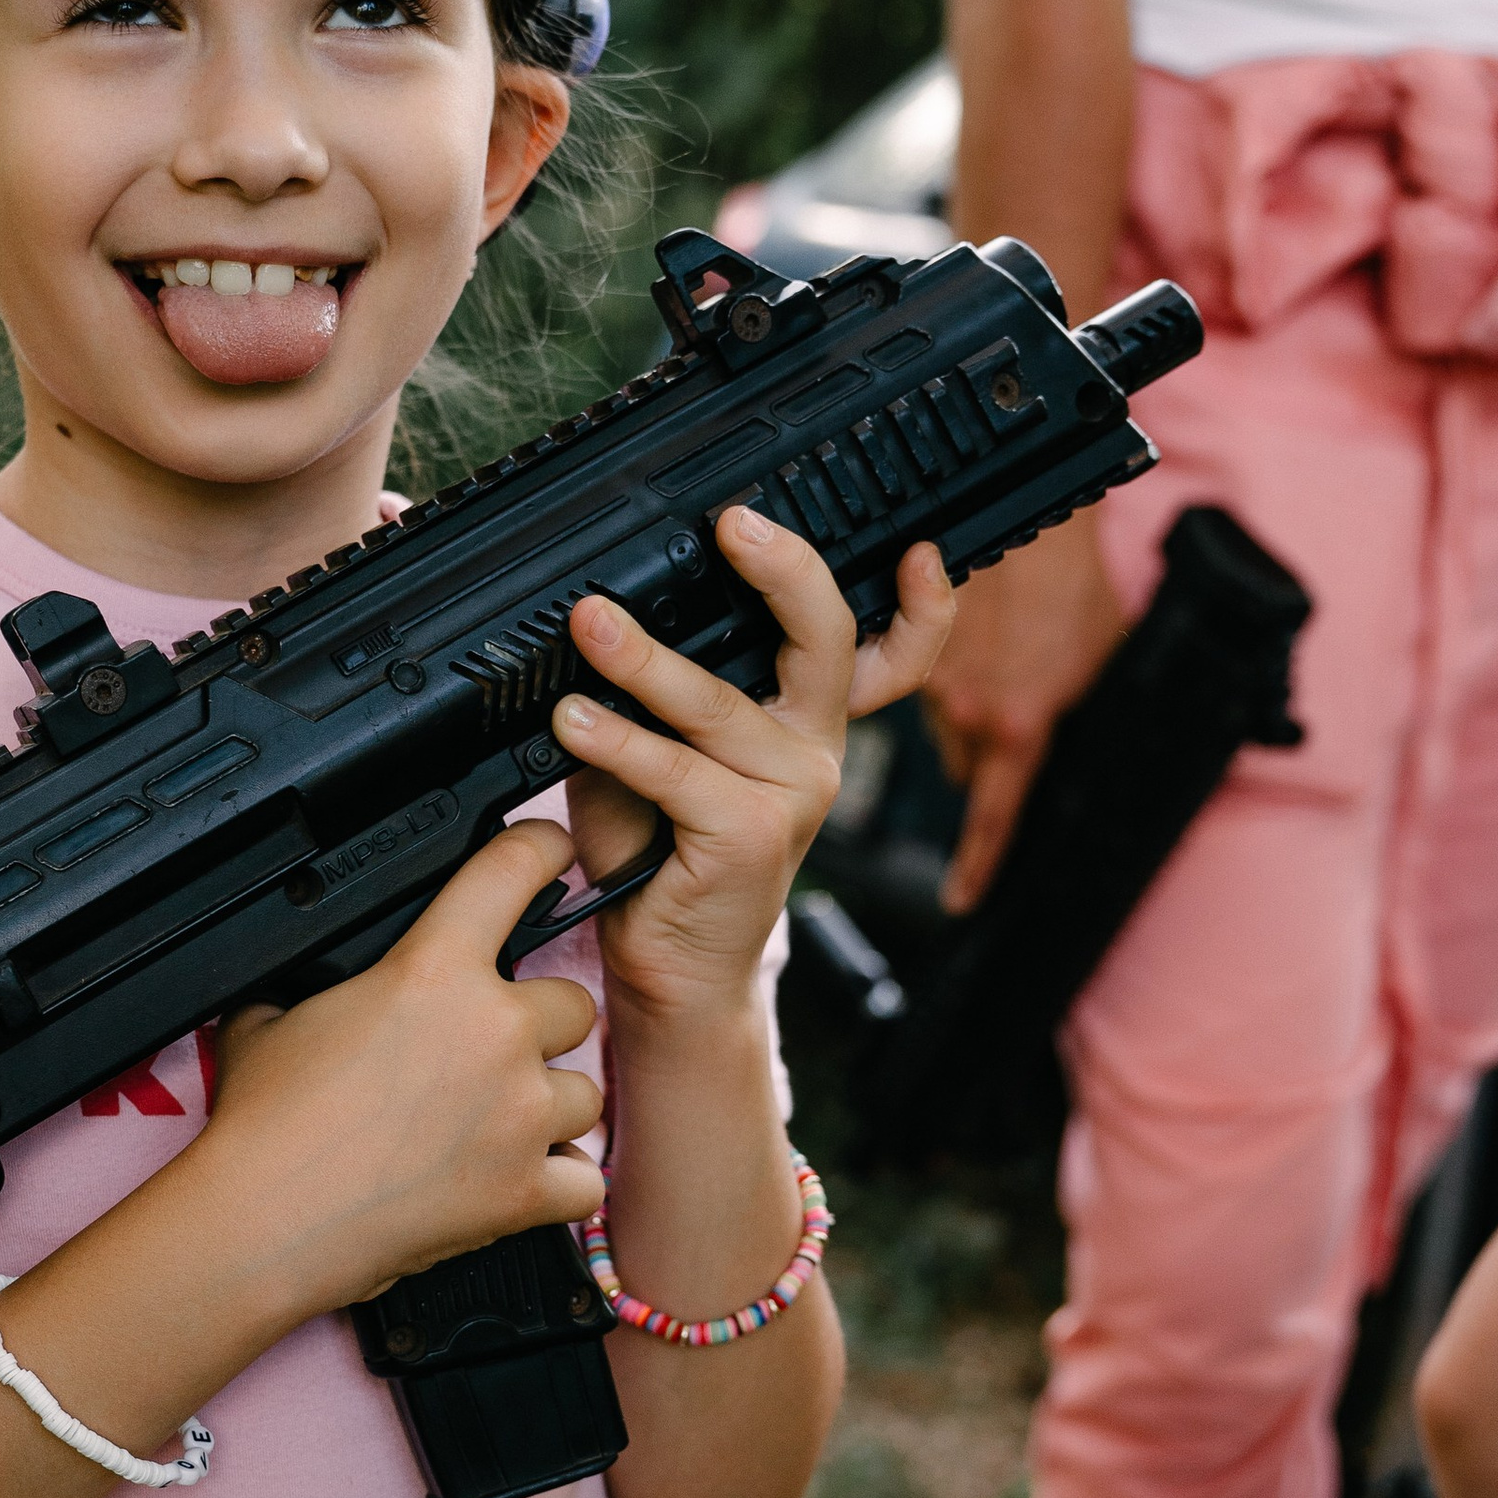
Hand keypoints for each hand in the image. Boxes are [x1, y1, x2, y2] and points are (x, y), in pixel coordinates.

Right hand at [202, 820, 606, 1314]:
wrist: (264, 1221)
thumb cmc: (264, 1126)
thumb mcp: (272, 1016)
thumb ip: (320, 986)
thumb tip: (311, 985)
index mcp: (433, 969)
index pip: (513, 869)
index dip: (541, 848)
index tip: (553, 849)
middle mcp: (494, 1031)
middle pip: (571, 1001)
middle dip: (535, 1026)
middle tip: (484, 1055)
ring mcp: (520, 1112)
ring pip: (585, 1091)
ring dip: (548, 1105)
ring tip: (493, 1126)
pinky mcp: (525, 1189)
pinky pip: (585, 1179)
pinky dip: (558, 1183)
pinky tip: (515, 1180)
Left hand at [549, 511, 954, 1032]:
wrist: (672, 972)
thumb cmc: (663, 857)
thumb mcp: (660, 758)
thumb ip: (651, 697)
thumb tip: (600, 622)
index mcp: (806, 723)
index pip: (888, 656)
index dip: (925, 607)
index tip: (917, 550)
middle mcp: (814, 751)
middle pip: (826, 641)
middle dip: (785, 570)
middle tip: (731, 525)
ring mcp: (792, 795)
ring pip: (718, 703)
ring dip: (644, 659)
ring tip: (590, 624)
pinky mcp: (751, 836)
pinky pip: (676, 770)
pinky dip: (617, 740)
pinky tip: (573, 720)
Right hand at [923, 519, 1126, 911]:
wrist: (1023, 512)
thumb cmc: (1074, 583)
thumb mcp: (1103, 660)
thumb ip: (1082, 717)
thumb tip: (1086, 751)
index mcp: (1017, 728)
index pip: (993, 819)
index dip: (977, 866)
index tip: (961, 900)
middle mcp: (965, 714)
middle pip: (966, 770)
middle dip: (985, 756)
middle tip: (1016, 717)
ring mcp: (932, 683)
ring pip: (945, 728)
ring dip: (968, 713)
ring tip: (1005, 663)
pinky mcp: (911, 651)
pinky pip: (928, 689)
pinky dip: (950, 679)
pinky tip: (982, 642)